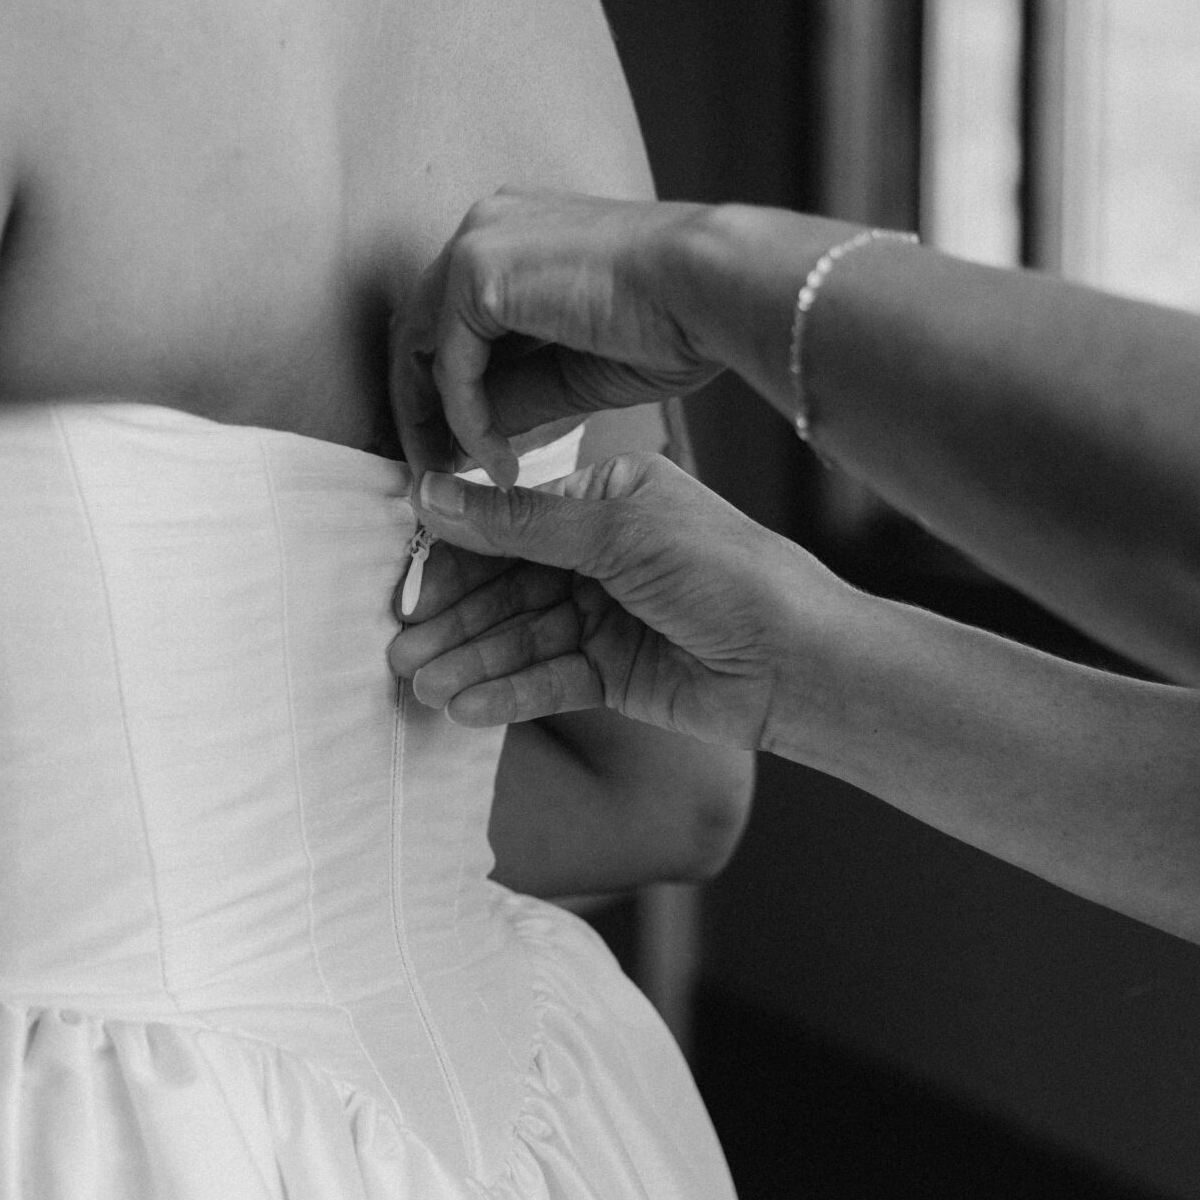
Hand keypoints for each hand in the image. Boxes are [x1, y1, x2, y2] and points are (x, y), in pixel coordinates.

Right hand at [388, 453, 834, 751]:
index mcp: (609, 497)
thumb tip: (430, 495)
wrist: (800, 660)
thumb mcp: (616, 534)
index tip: (408, 582)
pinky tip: (466, 704)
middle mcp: (604, 553)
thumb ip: (517, 524)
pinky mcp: (616, 673)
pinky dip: (508, 690)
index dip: (457, 554)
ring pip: (523, 637)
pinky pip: (549, 678)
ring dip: (472, 659)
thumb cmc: (727, 573)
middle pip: (509, 585)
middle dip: (456, 618)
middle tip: (399, 647)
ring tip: (419, 684)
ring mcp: (609, 615)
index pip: (512, 523)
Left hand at [389, 191, 725, 485]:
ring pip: (420, 344)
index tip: (456, 446)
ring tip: (454, 473)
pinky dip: (467, 419)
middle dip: (420, 405)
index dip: (446, 387)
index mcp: (517, 234)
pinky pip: (451, 363)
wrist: (712, 287)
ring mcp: (478, 240)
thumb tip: (467, 435)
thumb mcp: (572, 368)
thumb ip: (514, 391)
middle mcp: (488, 225)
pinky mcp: (477, 269)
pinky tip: (497, 459)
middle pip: (420, 326)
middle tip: (436, 468)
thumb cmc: (673, 322)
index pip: (452, 316)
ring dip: (432, 418)